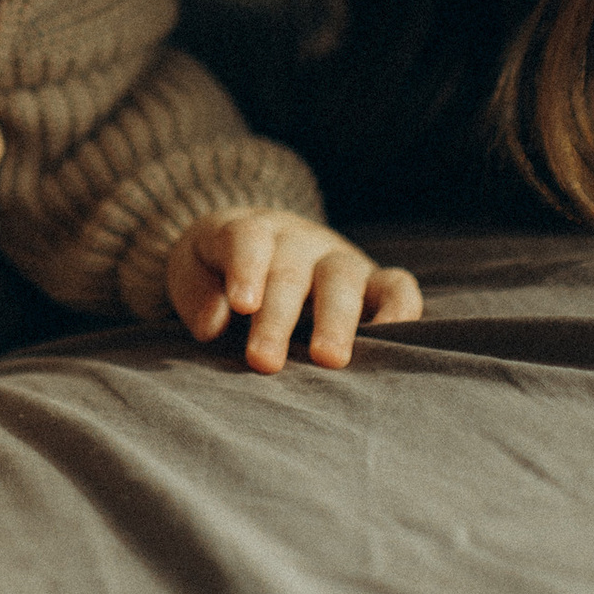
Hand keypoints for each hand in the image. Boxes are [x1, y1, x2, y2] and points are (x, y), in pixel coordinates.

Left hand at [165, 212, 422, 374]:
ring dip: (335, 320)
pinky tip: (391, 340)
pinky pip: (396, 286)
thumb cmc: (217, 271)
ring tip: (327, 359)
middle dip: (278, 318)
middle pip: (290, 270)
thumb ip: (198, 295)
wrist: (255, 248)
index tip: (240, 306)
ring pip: (342, 278)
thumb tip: (213, 326)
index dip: (246, 269)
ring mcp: (337, 258)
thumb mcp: (193, 273)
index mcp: (250, 231)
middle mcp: (297, 240)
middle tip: (263, 362)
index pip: (248, 239)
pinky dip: (400, 309)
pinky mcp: (372, 281)